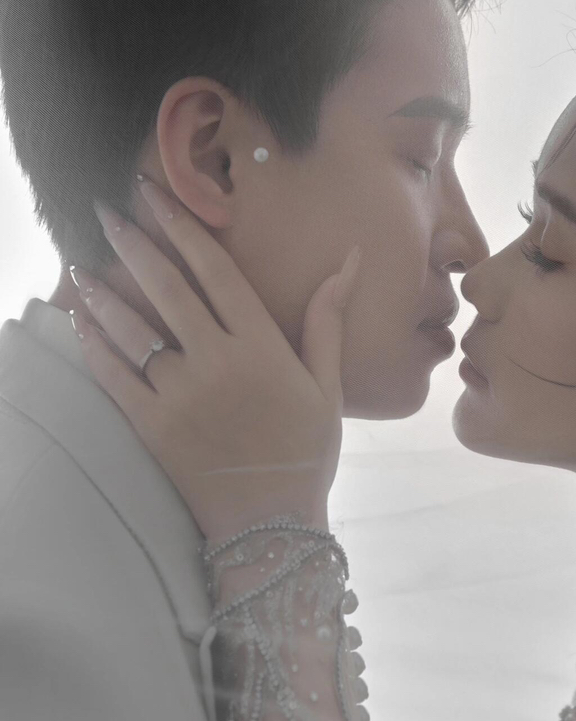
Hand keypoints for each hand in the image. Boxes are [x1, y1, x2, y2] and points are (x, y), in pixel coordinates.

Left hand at [69, 176, 361, 545]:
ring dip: (102, 291)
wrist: (270, 526)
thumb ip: (328, 318)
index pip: (215, 272)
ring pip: (131, 329)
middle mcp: (216, 364)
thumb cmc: (305, 454)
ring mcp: (179, 395)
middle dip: (133, 242)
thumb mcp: (327, 385)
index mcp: (261, 349)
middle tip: (106, 210)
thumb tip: (351, 258)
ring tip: (79, 264)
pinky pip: (113, 375)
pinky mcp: (152, 426)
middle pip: (165, 288)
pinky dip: (93, 345)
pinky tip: (79, 320)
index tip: (155, 194)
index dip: (182, 227)